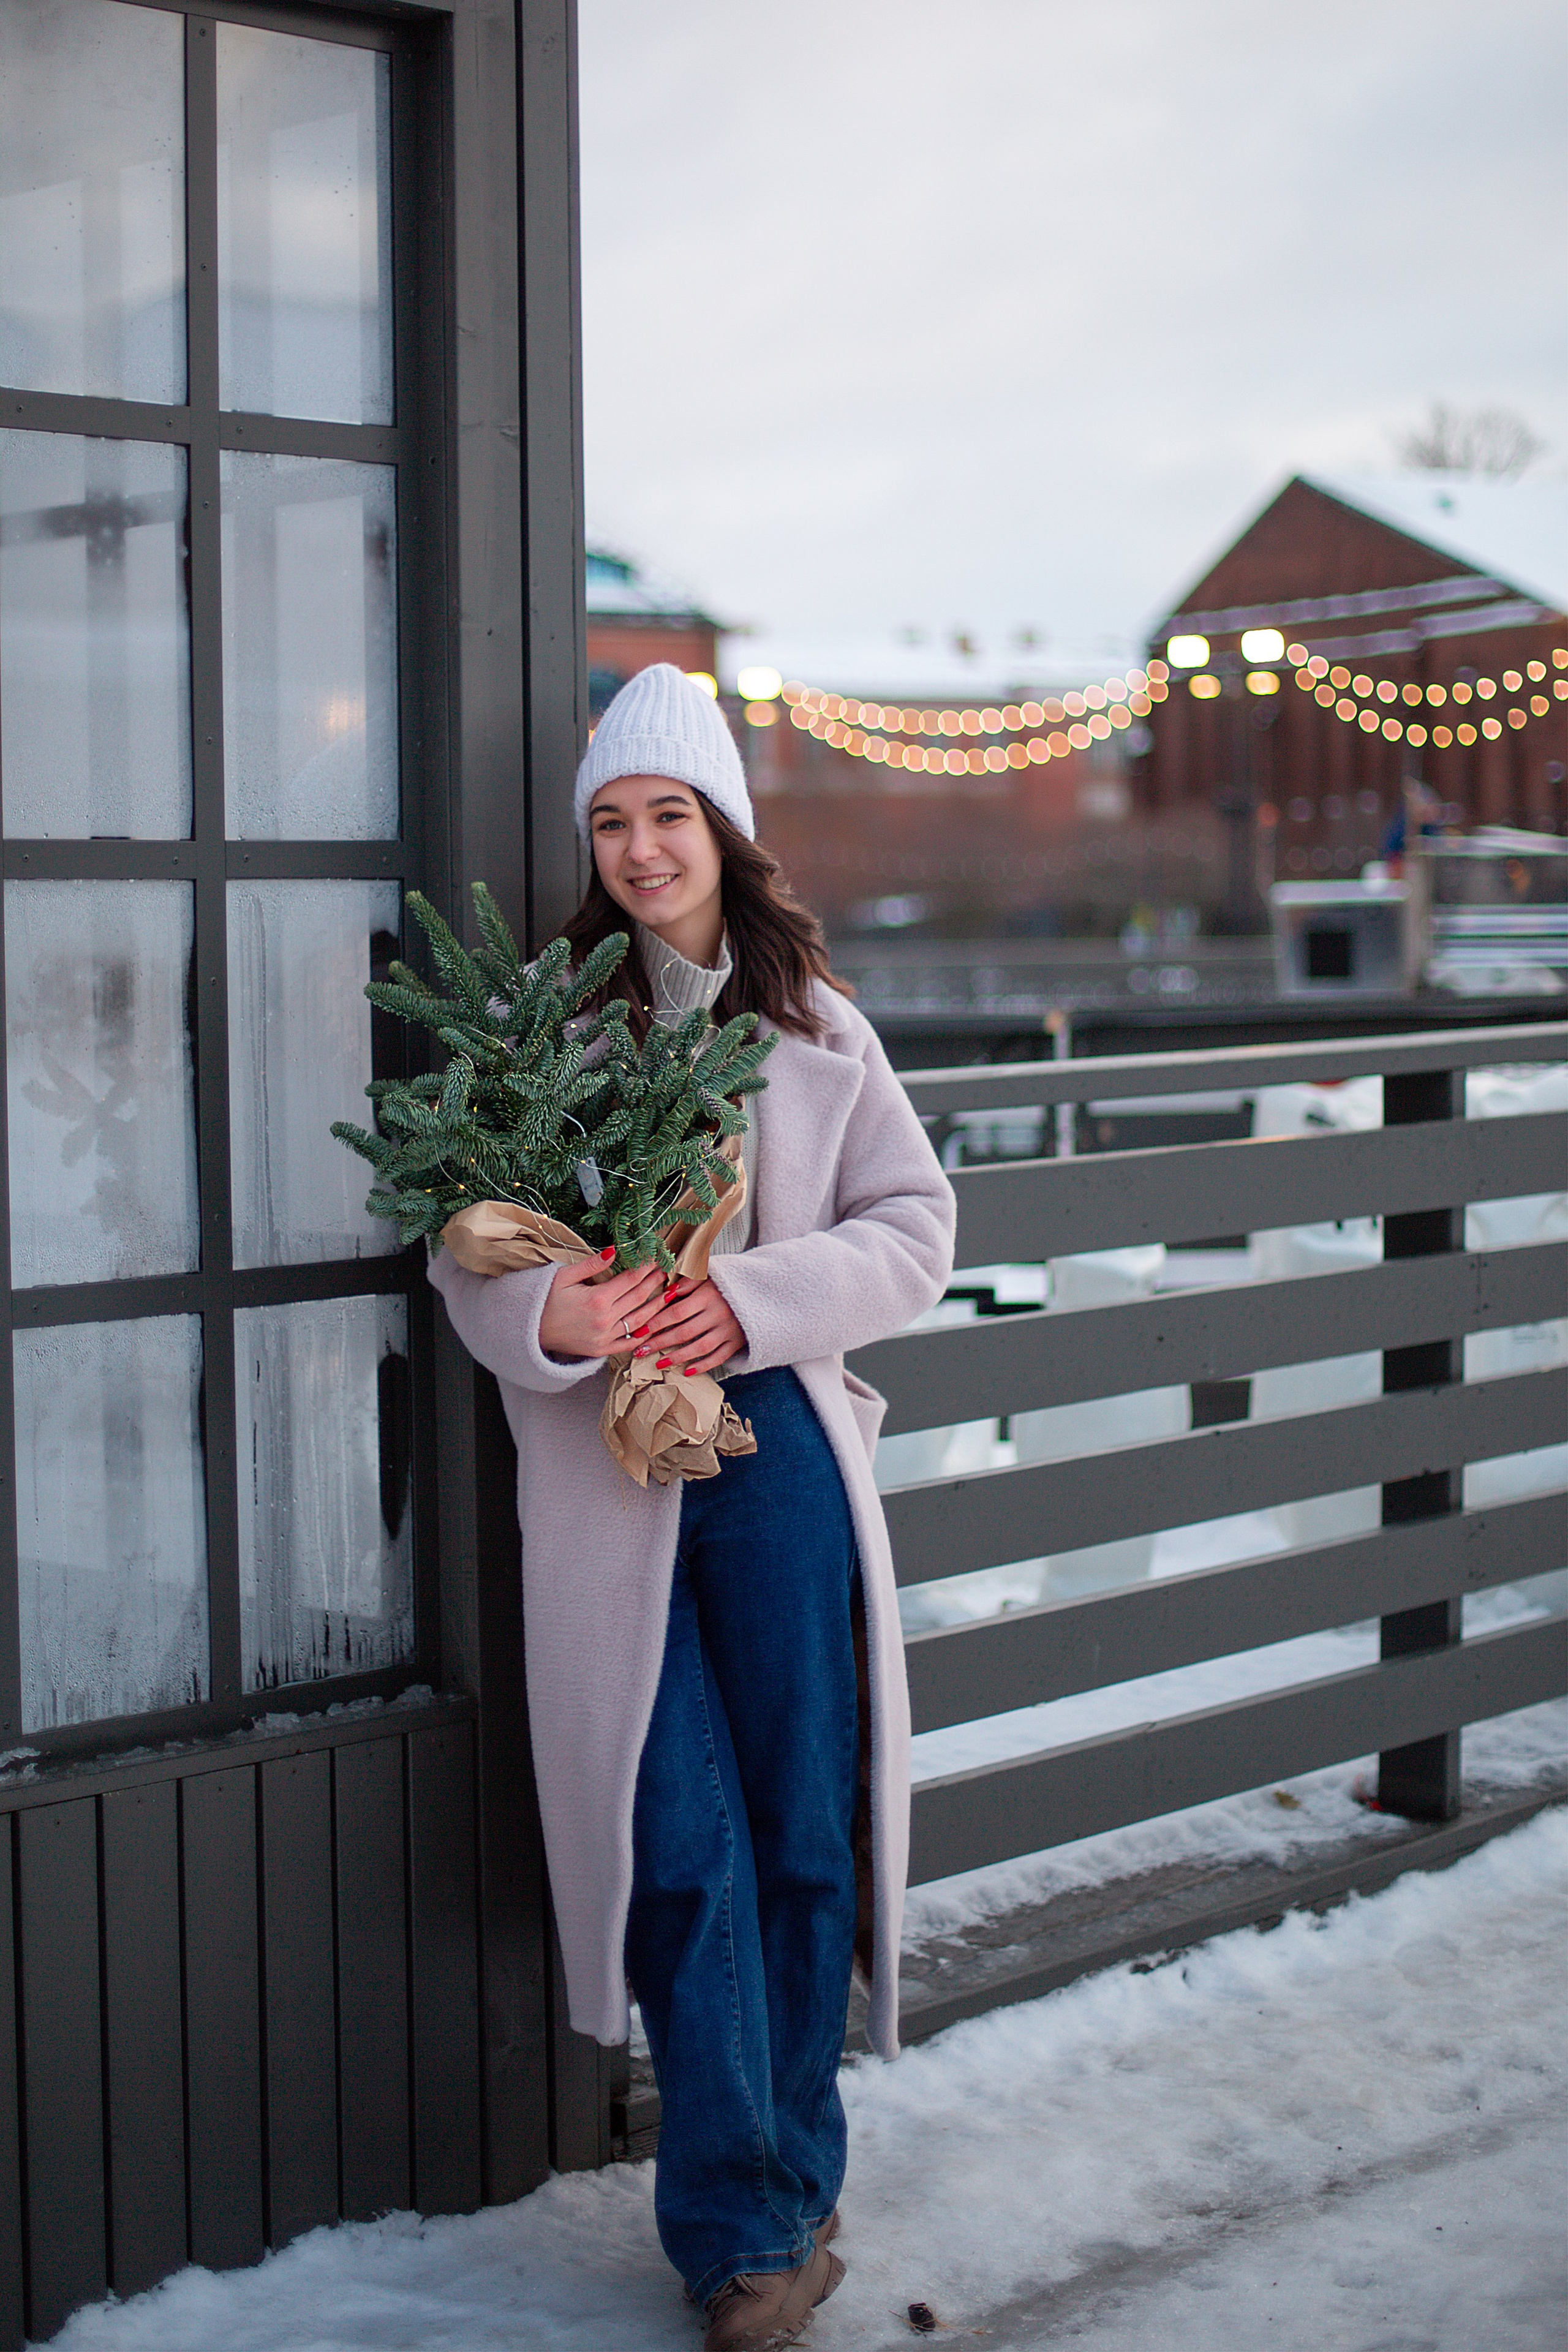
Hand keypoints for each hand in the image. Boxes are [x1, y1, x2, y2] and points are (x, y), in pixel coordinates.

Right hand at [537, 1254, 668, 1361]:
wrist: (529, 1329)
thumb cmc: (545, 1299)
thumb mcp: (564, 1276)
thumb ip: (592, 1265)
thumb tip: (614, 1250)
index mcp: (597, 1299)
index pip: (631, 1280)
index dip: (646, 1268)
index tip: (656, 1258)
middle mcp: (605, 1320)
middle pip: (639, 1298)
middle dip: (655, 1282)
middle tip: (667, 1271)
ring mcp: (604, 1337)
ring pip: (640, 1321)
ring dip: (657, 1306)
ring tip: (670, 1294)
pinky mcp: (601, 1350)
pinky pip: (629, 1343)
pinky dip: (643, 1334)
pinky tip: (655, 1325)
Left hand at [631, 1276, 746, 1377]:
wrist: (762, 1292)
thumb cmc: (728, 1284)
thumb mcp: (710, 1275)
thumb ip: (688, 1282)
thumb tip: (666, 1291)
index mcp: (709, 1295)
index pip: (677, 1312)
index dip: (656, 1323)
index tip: (640, 1331)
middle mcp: (719, 1313)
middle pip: (684, 1332)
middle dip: (660, 1343)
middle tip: (640, 1350)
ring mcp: (729, 1330)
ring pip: (700, 1348)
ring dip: (677, 1357)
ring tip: (658, 1363)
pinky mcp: (738, 1342)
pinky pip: (719, 1358)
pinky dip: (703, 1366)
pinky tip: (687, 1371)